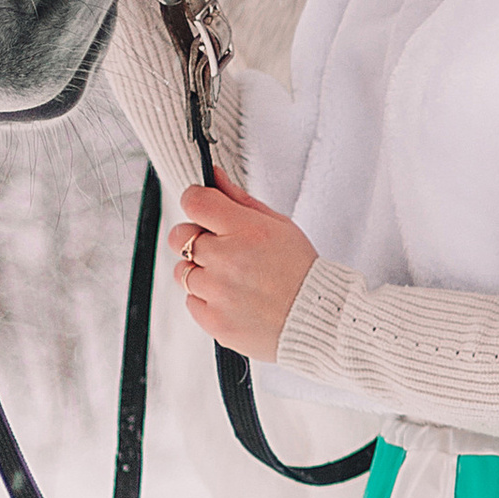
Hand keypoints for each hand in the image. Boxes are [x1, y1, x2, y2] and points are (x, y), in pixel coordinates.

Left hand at [170, 171, 315, 361]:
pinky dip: (206, 300)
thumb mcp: (278, 225)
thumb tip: (214, 177)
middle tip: (219, 248)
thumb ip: (239, 199)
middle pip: (180, 237)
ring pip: (182, 271)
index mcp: (246, 230)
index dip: (195, 201)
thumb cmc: (301, 271)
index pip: (194, 202)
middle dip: (194, 238)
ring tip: (232, 279)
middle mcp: (228, 260)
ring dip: (201, 272)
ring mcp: (218, 292)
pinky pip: (191, 302)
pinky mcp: (214, 320)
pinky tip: (233, 298)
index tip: (203, 209)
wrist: (318, 317)